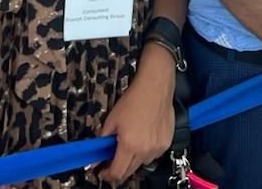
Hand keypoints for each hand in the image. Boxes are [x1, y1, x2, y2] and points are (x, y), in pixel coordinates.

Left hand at [95, 54, 173, 183]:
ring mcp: (157, 147)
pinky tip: (143, 138)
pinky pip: (153, 155)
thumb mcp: (111, 120)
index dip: (107, 175)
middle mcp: (145, 150)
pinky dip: (146, 151)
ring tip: (130, 143)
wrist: (154, 87)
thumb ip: (102, 141)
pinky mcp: (166, 143)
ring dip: (133, 159)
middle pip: (129, 172)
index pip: (117, 172)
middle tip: (112, 159)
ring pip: (142, 163)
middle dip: (119, 168)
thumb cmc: (134, 99)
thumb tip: (95, 155)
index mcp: (129, 145)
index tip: (103, 172)